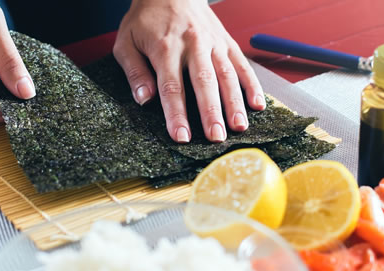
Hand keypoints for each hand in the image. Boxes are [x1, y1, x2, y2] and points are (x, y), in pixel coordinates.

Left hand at [113, 0, 264, 142]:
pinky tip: (258, 105)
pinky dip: (252, 85)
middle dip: (211, 112)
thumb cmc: (146, 19)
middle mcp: (193, 45)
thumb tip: (144, 99)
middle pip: (204, 83)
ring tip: (239, 126)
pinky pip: (242, 64)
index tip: (181, 136)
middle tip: (216, 137)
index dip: (176, 114)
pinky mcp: (226, 42)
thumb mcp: (126, 42)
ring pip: (227, 75)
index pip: (171, 86)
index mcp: (165, 48)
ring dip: (234, 102)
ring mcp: (213, 43)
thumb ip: (134, 72)